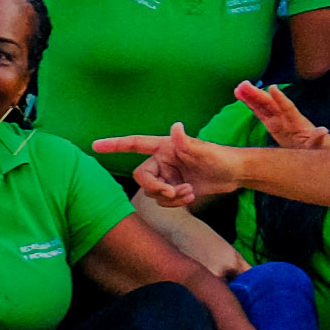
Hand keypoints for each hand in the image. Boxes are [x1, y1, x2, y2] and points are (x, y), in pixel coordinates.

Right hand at [98, 123, 254, 205]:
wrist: (234, 174)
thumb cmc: (221, 157)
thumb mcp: (205, 151)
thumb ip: (187, 142)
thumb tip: (176, 127)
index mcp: (164, 147)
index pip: (134, 143)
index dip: (114, 144)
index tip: (95, 145)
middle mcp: (161, 160)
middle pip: (142, 178)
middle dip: (156, 188)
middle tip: (173, 192)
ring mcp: (166, 175)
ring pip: (152, 192)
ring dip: (169, 197)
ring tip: (189, 192)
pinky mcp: (173, 188)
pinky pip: (162, 201)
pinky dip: (174, 202)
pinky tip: (190, 195)